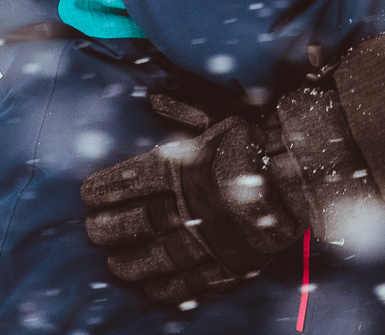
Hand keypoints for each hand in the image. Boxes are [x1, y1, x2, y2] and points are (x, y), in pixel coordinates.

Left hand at [81, 98, 305, 307]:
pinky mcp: (223, 265)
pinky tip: (147, 286)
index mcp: (182, 167)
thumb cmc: (253, 139)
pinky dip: (163, 287)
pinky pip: (186, 283)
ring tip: (113, 261)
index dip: (105, 189)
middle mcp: (187, 206)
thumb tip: (154, 96)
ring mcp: (205, 240)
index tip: (87, 195)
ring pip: (155, 257)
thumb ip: (183, 109)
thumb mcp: (217, 115)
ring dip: (129, 261)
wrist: (297, 173)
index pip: (130, 182)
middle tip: (92, 231)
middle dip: (109, 228)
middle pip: (136, 223)